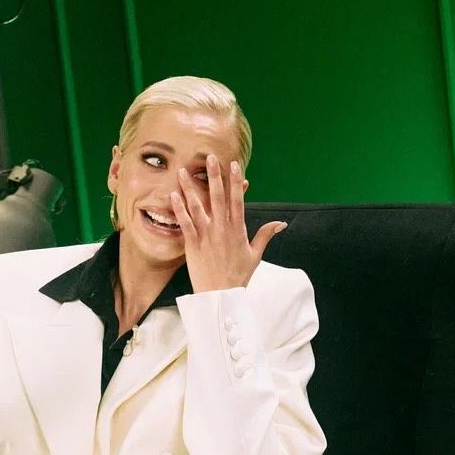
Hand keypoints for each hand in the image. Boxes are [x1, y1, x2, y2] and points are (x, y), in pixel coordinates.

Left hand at [171, 155, 286, 291]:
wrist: (222, 296)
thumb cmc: (238, 276)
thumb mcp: (255, 255)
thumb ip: (266, 235)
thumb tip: (281, 223)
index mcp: (238, 229)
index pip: (238, 200)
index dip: (236, 181)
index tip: (233, 165)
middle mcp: (222, 229)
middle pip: (218, 197)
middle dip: (214, 176)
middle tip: (209, 158)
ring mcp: (206, 236)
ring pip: (198, 207)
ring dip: (189, 188)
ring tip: (182, 171)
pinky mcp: (192, 244)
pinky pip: (185, 223)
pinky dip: (179, 209)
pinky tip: (173, 195)